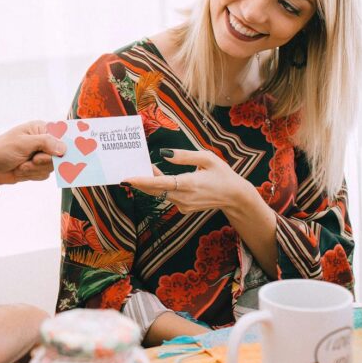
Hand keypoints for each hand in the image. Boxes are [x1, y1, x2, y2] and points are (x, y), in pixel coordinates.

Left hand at [0, 121, 65, 185]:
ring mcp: (40, 156)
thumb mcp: (23, 143)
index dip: (67, 144)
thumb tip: (64, 148)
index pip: (61, 135)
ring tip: (21, 165)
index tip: (70, 153)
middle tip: (33, 160)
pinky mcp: (36, 168)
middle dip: (44, 161)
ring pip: (52, 167)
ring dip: (35, 169)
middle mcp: (43, 141)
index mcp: (41, 129)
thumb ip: (45, 143)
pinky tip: (20, 170)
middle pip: (59, 154)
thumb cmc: (2, 149)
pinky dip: (32, 175)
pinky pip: (44, 175)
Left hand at [123, 149, 250, 212]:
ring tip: (145, 167)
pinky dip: (161, 187)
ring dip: (151, 182)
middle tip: (128, 169)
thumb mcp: (207, 158)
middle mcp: (184, 198)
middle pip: (155, 190)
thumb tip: (163, 154)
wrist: (234, 197)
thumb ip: (184, 155)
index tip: (127, 178)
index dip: (142, 181)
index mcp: (189, 184)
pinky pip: (168, 196)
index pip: (160, 184)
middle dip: (141, 180)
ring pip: (160, 193)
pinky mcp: (184, 209)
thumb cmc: (222, 174)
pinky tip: (159, 177)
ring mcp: (184, 205)